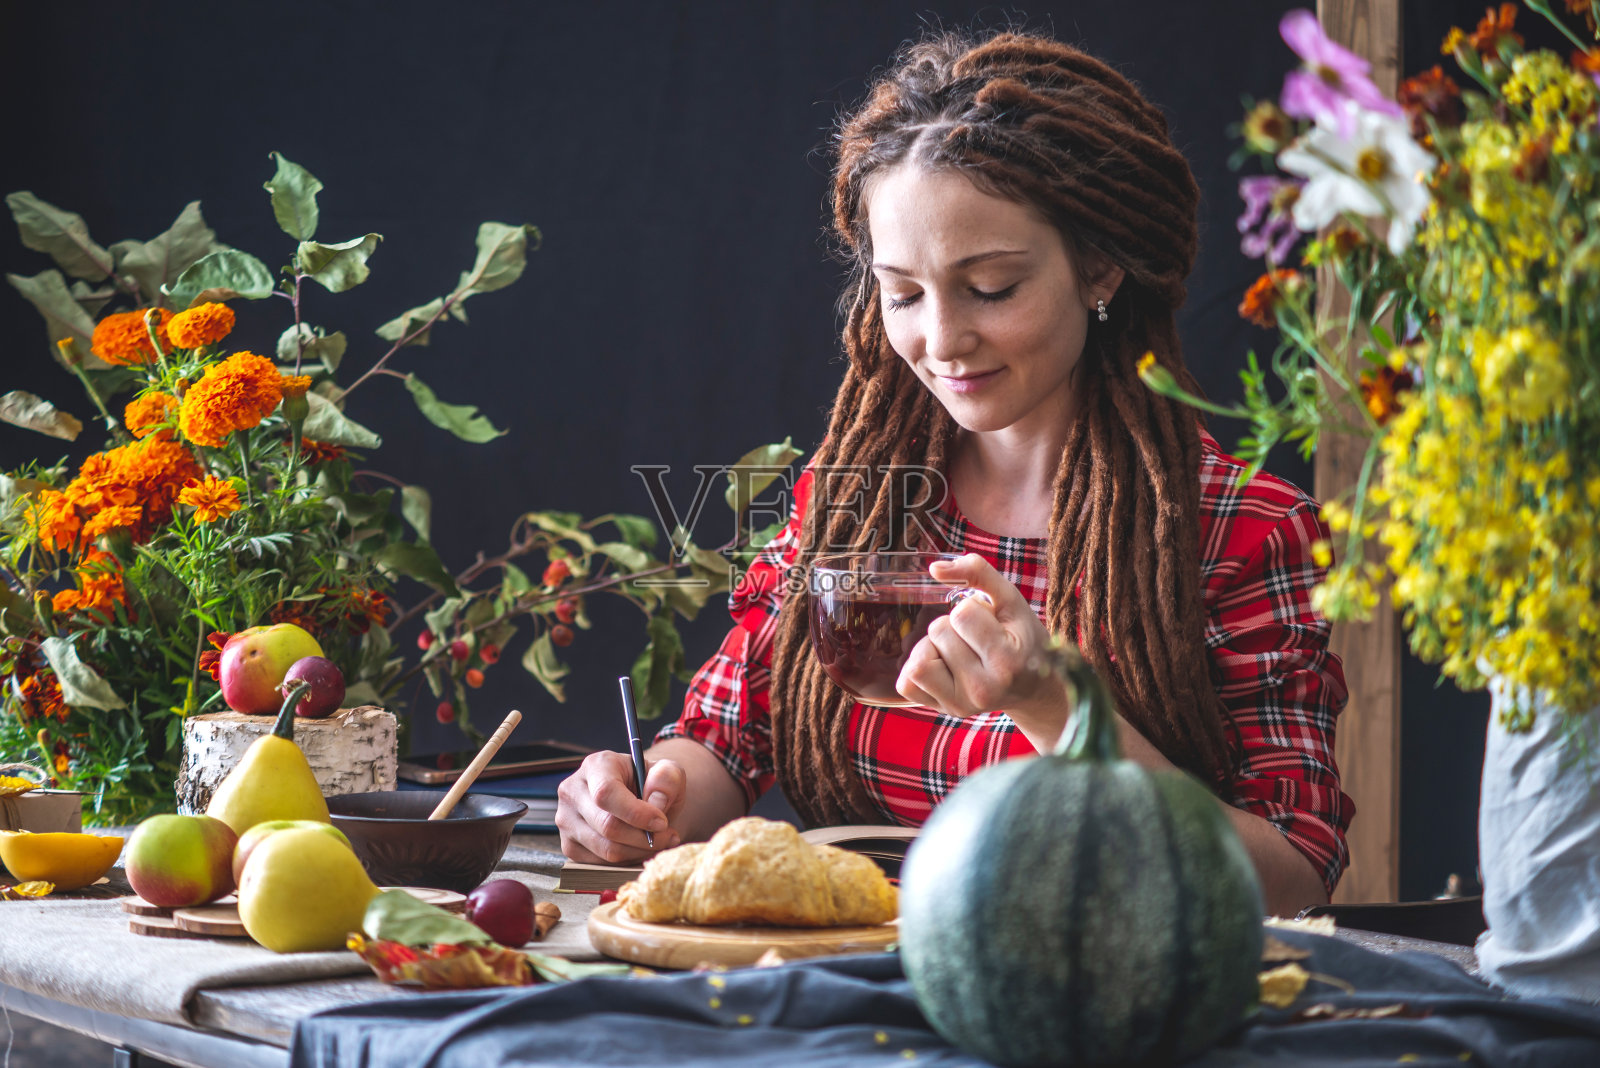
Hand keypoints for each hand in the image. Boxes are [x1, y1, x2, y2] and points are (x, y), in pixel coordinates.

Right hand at [555, 750, 683, 863]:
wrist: (638, 799)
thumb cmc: (651, 785)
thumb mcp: (668, 773)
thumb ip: (667, 780)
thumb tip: (655, 803)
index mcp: (596, 765)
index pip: (606, 793)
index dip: (636, 813)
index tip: (662, 822)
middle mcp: (573, 790)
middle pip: (607, 826)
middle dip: (644, 837)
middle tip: (668, 836)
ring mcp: (566, 820)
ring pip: (605, 849)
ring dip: (638, 852)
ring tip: (659, 842)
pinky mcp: (569, 845)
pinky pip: (600, 864)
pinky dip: (626, 862)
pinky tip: (639, 848)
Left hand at [895, 553, 1067, 737]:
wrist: (1033, 687)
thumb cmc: (1022, 639)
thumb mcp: (1011, 601)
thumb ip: (978, 572)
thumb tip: (934, 568)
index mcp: (1006, 661)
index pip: (961, 614)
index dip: (972, 609)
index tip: (990, 623)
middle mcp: (983, 689)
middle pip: (937, 632)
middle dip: (953, 626)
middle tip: (976, 639)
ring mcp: (961, 704)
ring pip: (917, 660)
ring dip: (932, 646)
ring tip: (957, 651)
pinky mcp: (944, 710)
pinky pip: (906, 683)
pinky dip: (918, 667)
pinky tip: (942, 664)